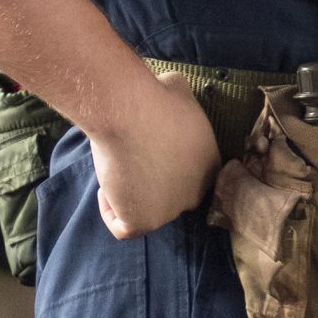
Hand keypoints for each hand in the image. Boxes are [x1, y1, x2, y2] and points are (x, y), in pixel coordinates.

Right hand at [89, 70, 220, 239]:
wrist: (130, 112)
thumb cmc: (155, 96)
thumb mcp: (179, 90)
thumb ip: (181, 101)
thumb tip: (170, 91)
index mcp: (210, 164)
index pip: (191, 176)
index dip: (168, 168)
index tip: (149, 154)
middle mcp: (196, 193)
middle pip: (171, 198)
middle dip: (152, 184)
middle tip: (132, 165)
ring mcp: (170, 212)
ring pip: (148, 213)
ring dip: (130, 197)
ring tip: (117, 171)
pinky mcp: (143, 223)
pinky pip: (123, 227)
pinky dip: (111, 211)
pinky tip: (106, 189)